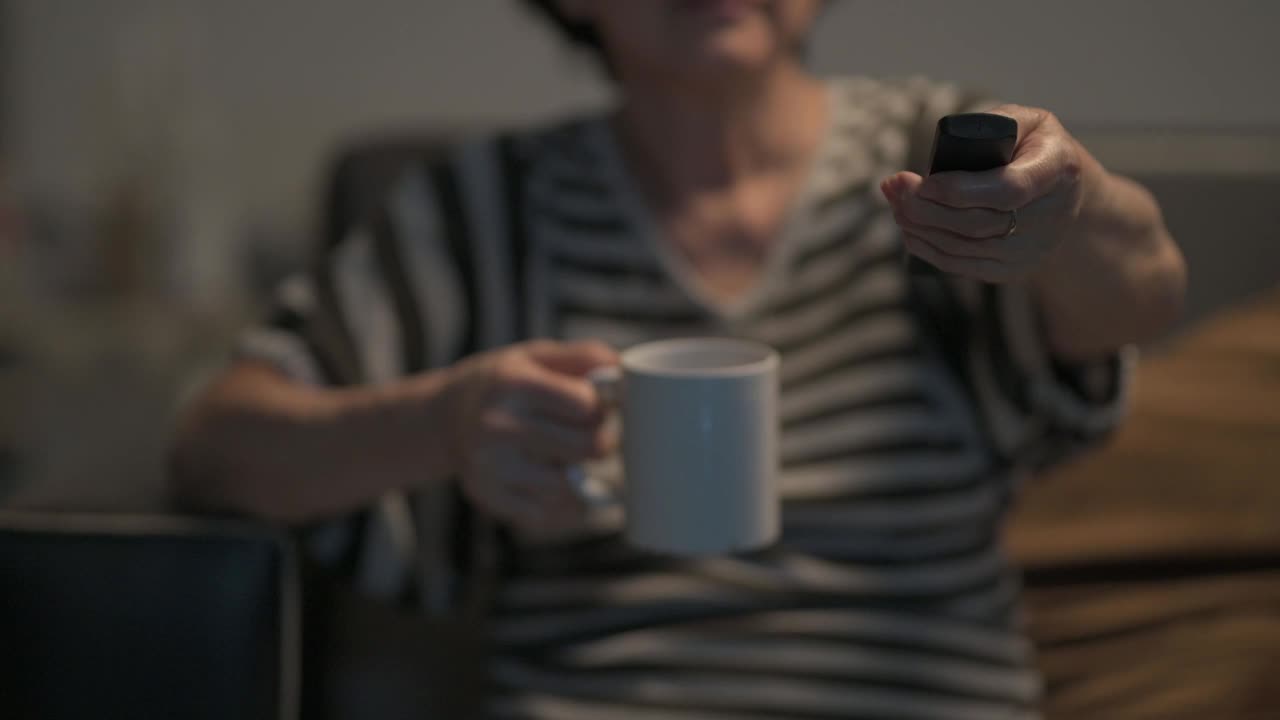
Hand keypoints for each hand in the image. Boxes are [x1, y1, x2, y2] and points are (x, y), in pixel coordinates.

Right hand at [446, 340, 617, 534]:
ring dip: (579, 473)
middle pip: (586, 447)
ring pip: (569, 485)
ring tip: (566, 455)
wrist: (445, 416)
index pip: (586, 405)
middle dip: (601, 441)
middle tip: (594, 434)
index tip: (596, 406)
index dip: (601, 407)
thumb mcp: (536, 356)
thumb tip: (623, 372)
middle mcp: (498, 426)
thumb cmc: (504, 383)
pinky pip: (547, 514)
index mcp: (513, 384)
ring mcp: (491, 467)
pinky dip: (561, 503)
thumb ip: (584, 357)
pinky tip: (553, 480)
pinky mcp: (489, 497)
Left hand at [880, 105, 1096, 283]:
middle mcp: (1050, 217)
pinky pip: (961, 264)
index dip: (960, 190)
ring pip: (962, 245)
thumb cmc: (1034, 147)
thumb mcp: (1026, 122)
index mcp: (1057, 170)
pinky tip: (908, 229)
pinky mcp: (1011, 269)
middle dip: (925, 206)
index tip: (924, 181)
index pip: (1007, 189)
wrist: (1065, 193)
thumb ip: (992, 127)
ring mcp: (1031, 249)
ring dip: (919, 226)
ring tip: (895, 203)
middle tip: (894, 186)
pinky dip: (928, 248)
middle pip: (975, 222)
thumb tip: (942, 153)